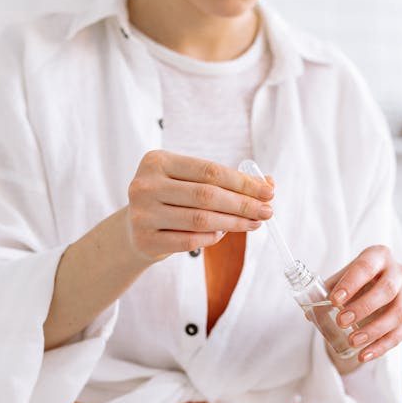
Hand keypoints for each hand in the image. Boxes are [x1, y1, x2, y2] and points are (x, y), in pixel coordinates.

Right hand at [126, 150, 273, 261]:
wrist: (133, 229)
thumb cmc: (170, 200)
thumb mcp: (190, 182)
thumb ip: (225, 181)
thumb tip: (268, 183)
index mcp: (157, 161)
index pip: (209, 171)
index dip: (242, 182)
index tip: (268, 191)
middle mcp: (145, 185)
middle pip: (206, 195)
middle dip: (243, 204)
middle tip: (267, 211)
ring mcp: (142, 214)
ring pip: (200, 219)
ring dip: (234, 223)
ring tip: (253, 223)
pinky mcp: (145, 240)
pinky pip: (190, 241)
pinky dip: (212, 238)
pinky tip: (224, 234)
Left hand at [326, 245, 401, 365]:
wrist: (374, 286)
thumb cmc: (355, 281)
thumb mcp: (341, 280)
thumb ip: (326, 292)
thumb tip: (310, 313)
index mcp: (378, 256)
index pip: (366, 267)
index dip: (351, 283)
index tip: (335, 300)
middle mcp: (397, 272)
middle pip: (387, 289)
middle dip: (364, 307)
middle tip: (341, 321)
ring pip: (398, 313)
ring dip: (374, 330)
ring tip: (353, 341)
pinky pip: (400, 333)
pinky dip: (381, 346)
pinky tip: (364, 355)